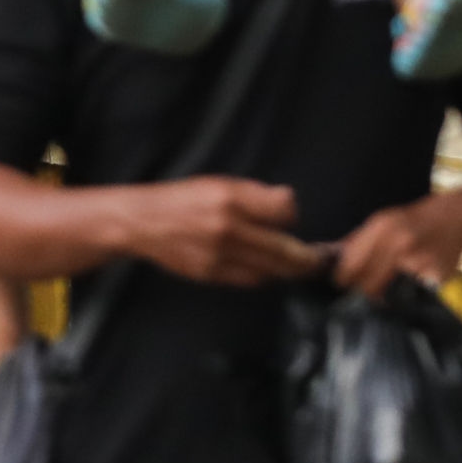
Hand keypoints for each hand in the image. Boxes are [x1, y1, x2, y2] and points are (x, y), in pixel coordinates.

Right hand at [123, 177, 326, 286]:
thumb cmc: (182, 200)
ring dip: (287, 269)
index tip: (289, 218)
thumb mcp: (220, 183)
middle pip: (287, 251)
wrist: (142, 222)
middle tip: (320, 260)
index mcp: (231, 199)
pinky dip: (262, 275)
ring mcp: (219, 255)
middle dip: (308, 258)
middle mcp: (228, 228)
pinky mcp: (211, 274)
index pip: (286, 211)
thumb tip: (289, 206)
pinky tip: (264, 268)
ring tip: (295, 265)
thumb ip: (257, 195)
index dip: (292, 215)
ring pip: (272, 271)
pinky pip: (250, 280)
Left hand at [331, 192, 461, 298]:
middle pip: (366, 285)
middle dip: (359, 295)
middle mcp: (400, 243)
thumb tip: (328, 262)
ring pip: (388, 294)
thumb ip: (356, 242)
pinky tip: (405, 293)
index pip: (349, 266)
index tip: (340, 289)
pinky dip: (406, 298)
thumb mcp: (383, 221)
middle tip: (358, 300)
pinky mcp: (438, 276)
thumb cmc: (416, 220)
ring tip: (380, 297)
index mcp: (382, 227)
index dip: (342, 282)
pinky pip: (413, 295)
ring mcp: (420, 260)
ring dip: (382, 299)